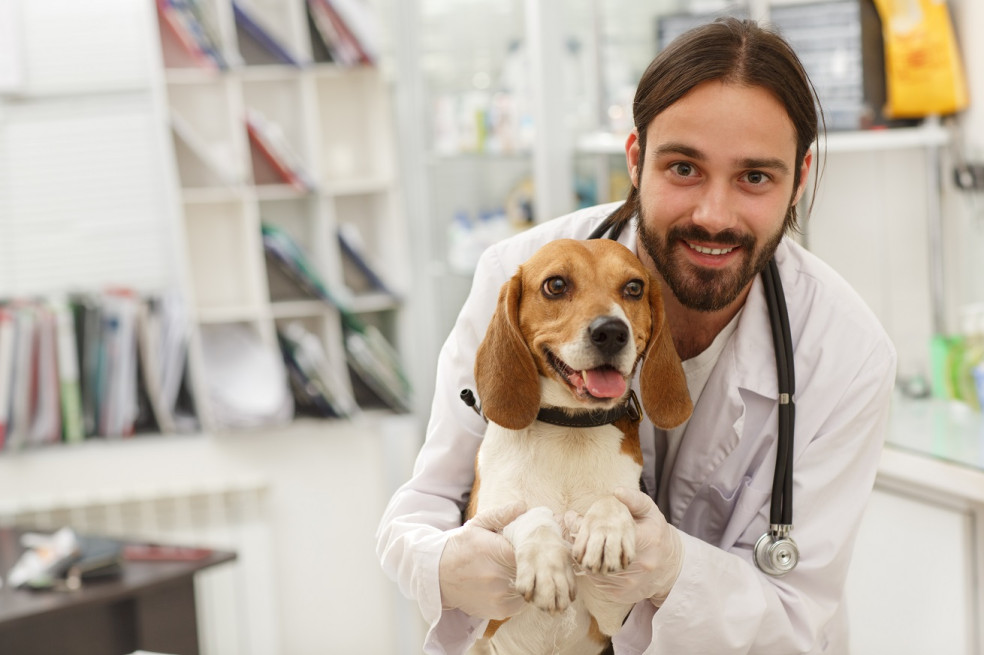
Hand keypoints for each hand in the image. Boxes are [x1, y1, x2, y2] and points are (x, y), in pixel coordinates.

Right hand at [439, 502, 526, 619]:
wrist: (436, 576)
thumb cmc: (459, 547)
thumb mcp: (477, 524)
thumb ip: (501, 515)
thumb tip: (523, 506)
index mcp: (496, 550)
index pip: (531, 551)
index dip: (537, 548)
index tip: (538, 545)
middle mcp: (499, 575)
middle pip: (534, 570)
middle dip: (535, 564)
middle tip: (535, 559)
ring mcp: (500, 596)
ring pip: (530, 587)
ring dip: (529, 580)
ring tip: (521, 571)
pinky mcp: (500, 611)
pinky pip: (522, 602)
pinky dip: (520, 593)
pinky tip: (510, 584)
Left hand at [566, 488, 682, 606]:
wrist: (671, 568)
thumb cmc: (656, 534)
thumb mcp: (650, 513)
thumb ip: (634, 500)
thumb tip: (617, 491)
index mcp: (645, 540)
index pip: (609, 537)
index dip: (592, 532)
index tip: (586, 524)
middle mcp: (640, 565)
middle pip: (598, 556)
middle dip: (587, 547)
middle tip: (583, 538)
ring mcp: (631, 583)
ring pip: (595, 571)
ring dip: (588, 560)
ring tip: (589, 549)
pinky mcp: (624, 595)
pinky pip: (598, 583)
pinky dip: (594, 573)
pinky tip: (599, 563)